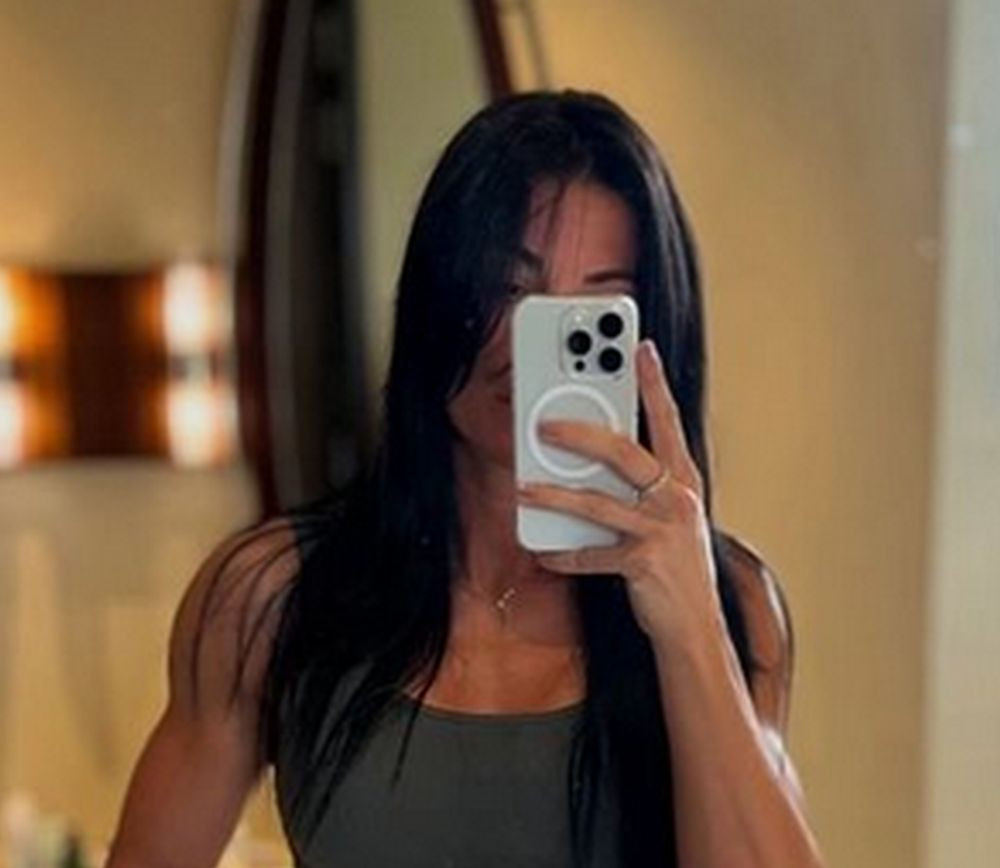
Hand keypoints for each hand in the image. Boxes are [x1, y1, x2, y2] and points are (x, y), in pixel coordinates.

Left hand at [516, 340, 725, 651]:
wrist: (697, 627)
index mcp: (685, 480)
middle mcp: (677, 499)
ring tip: (524, 488)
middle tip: (544, 425)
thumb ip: (642, 486)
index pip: (668, 422)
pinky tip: (543, 552)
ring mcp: (662, 531)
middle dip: (581, 435)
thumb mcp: (670, 517)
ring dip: (555, 496)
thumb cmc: (676, 565)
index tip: (639, 349)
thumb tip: (590, 461)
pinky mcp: (644, 563)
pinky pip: (591, 554)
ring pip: (599, 503)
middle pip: (625, 453)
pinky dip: (563, 554)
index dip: (653, 384)